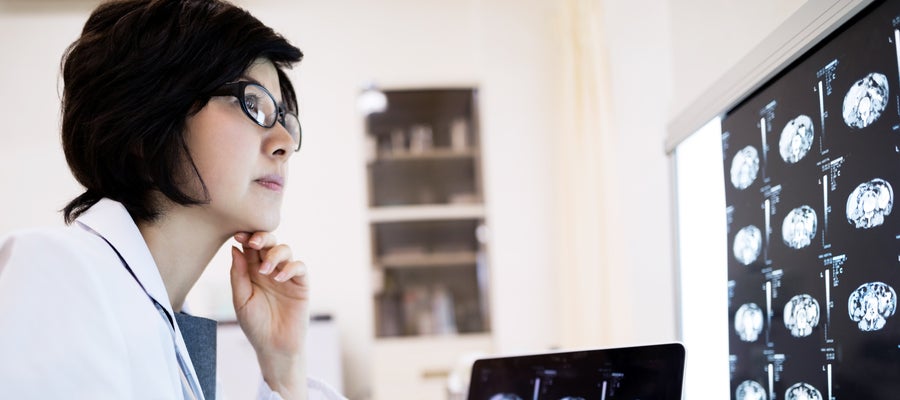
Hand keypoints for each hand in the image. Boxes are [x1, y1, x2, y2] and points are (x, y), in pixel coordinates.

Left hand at [230, 231, 308, 398]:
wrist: (274, 347)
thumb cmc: (255, 325)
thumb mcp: (241, 300)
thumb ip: (238, 275)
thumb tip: (235, 248)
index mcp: (252, 271)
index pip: (250, 247)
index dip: (246, 237)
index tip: (238, 236)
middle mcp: (270, 269)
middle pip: (269, 242)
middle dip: (262, 237)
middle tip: (253, 243)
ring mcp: (286, 275)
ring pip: (285, 250)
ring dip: (275, 254)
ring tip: (265, 270)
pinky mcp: (301, 284)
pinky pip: (299, 267)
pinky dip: (290, 268)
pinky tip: (279, 278)